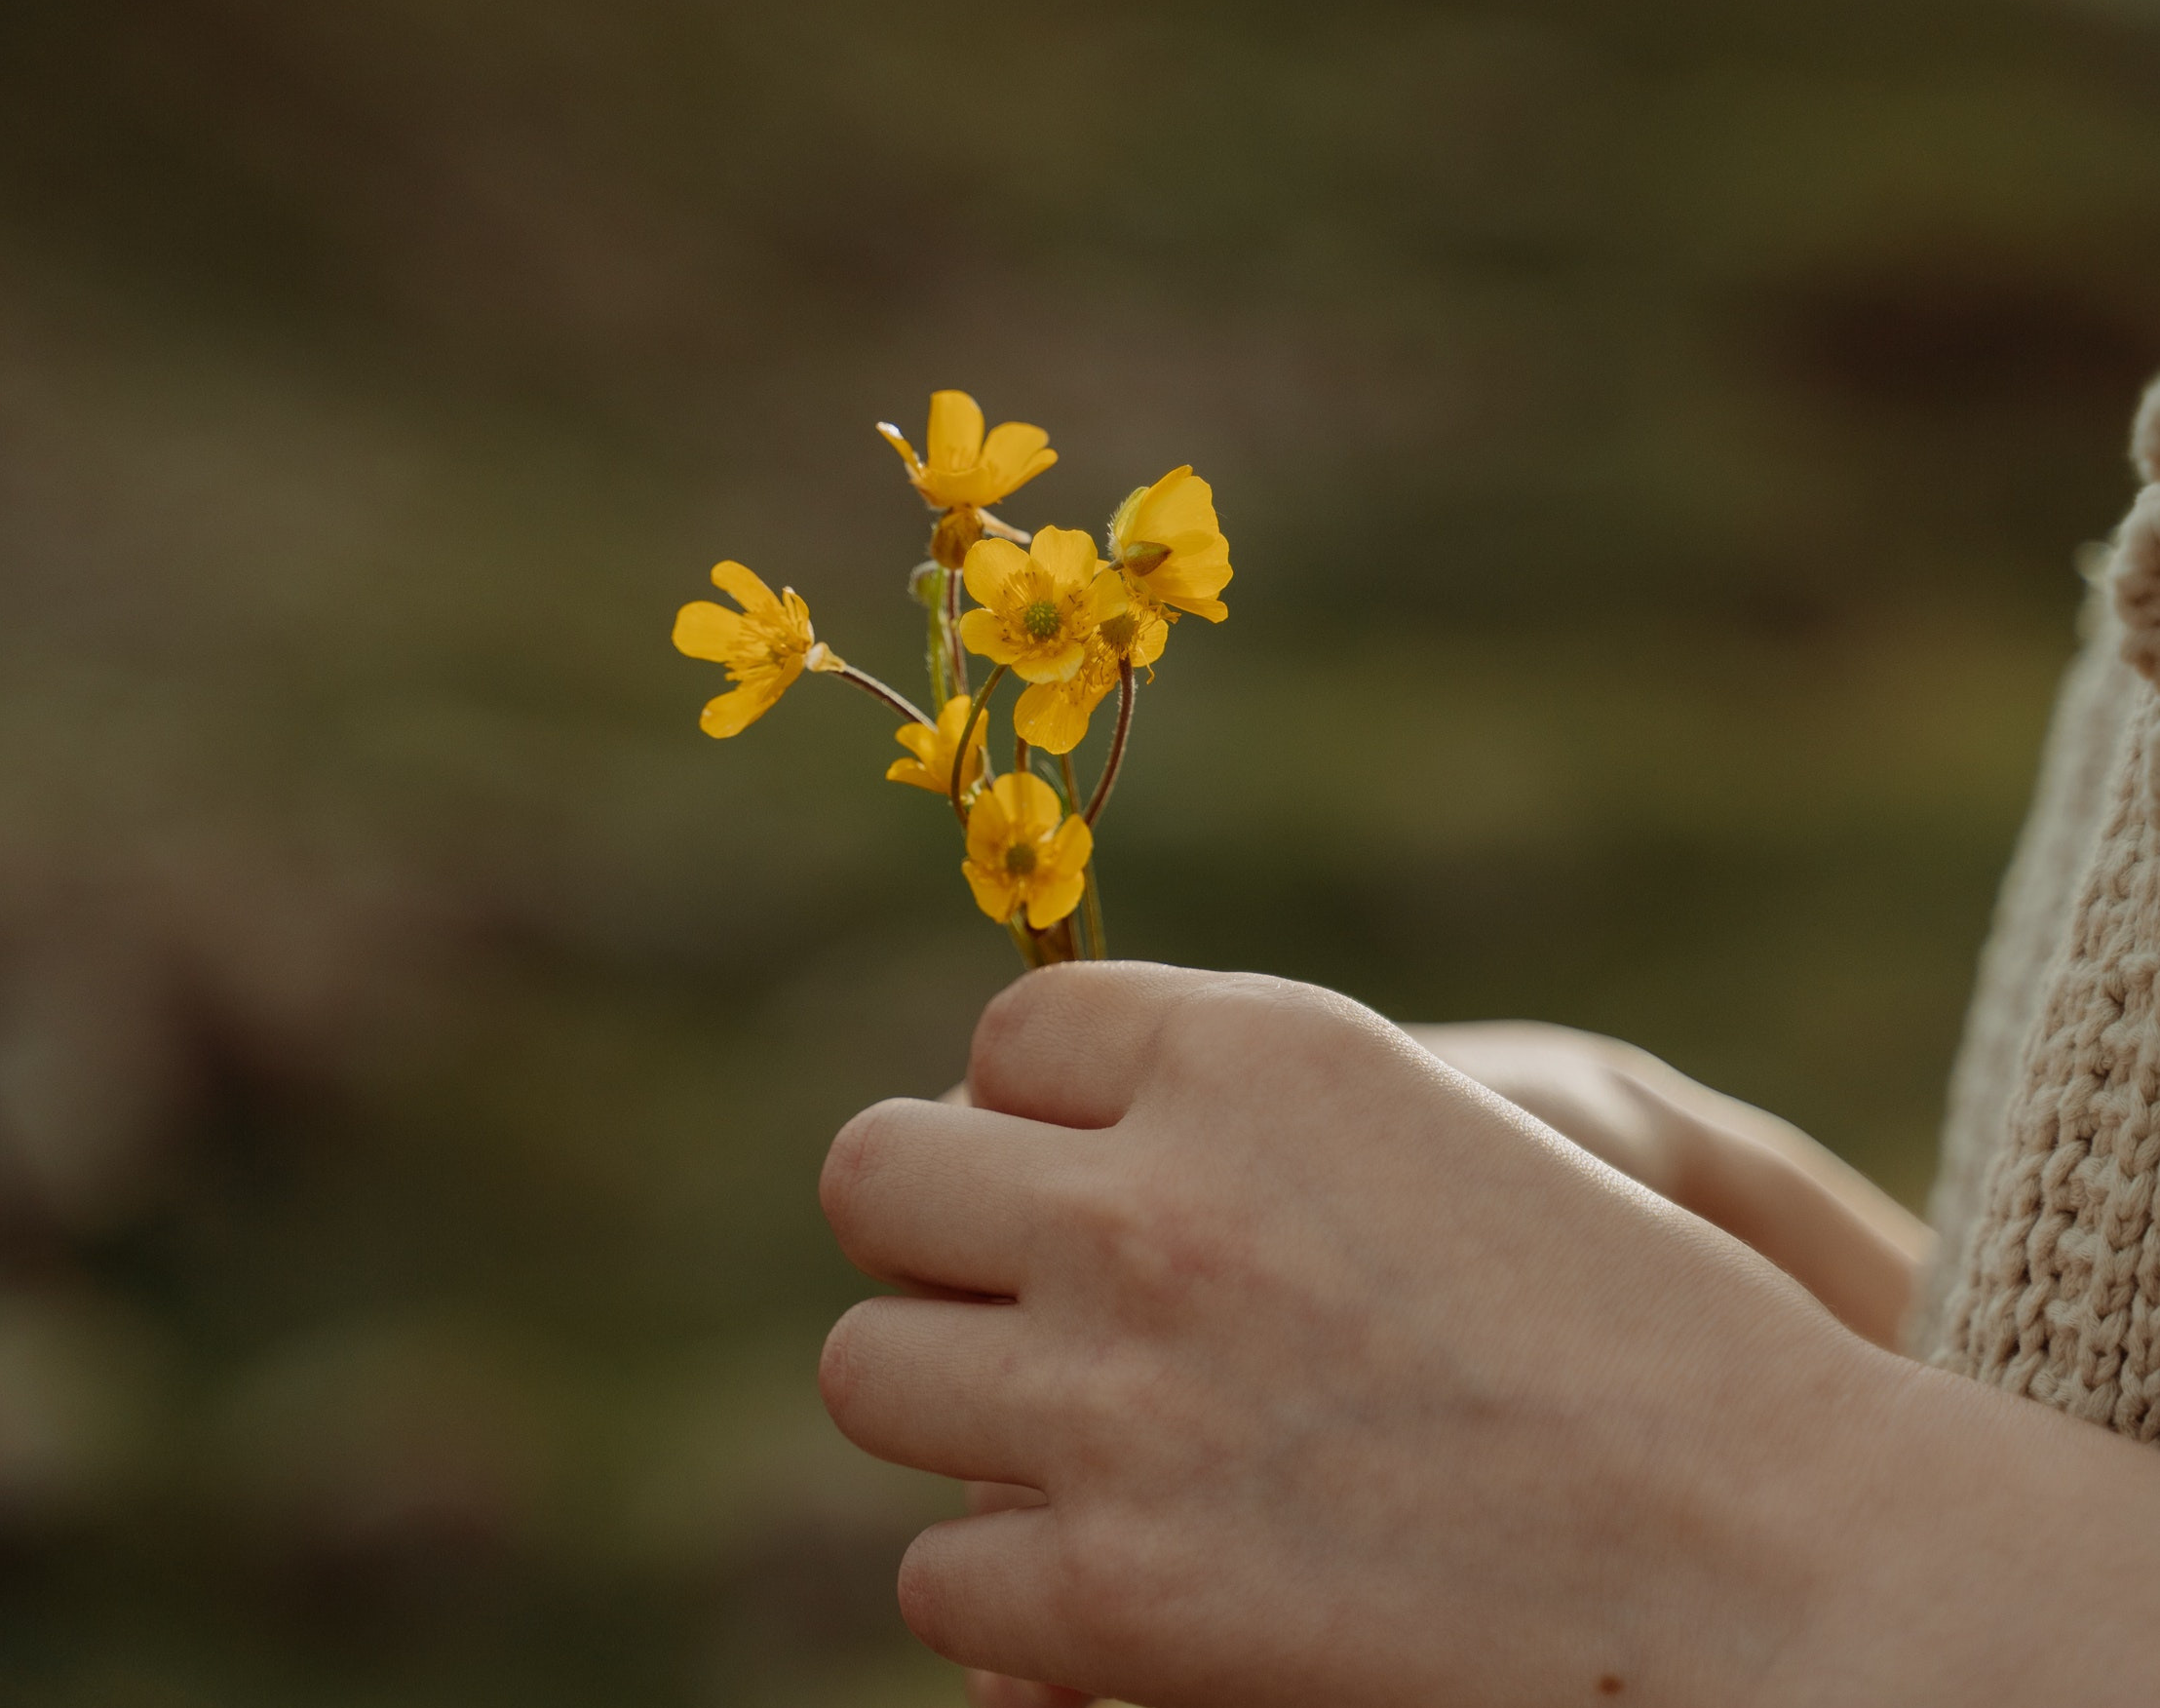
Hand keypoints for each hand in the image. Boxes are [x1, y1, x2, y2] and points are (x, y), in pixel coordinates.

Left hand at [820, 963, 2159, 1706]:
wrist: (1772, 1560)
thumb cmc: (1608, 1323)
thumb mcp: (1401, 1122)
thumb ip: (1200, 1106)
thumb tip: (983, 1135)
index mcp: (1245, 1051)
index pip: (1004, 1043)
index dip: (1051, 1120)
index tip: (1115, 1183)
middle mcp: (1153, 1199)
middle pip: (874, 1176)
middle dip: (946, 1236)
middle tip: (1039, 1300)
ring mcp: (1114, 1396)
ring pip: (870, 1370)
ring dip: (961, 1404)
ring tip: (1091, 1435)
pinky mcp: (1110, 1600)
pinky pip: (942, 1570)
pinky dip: (1021, 1585)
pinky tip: (1144, 1577)